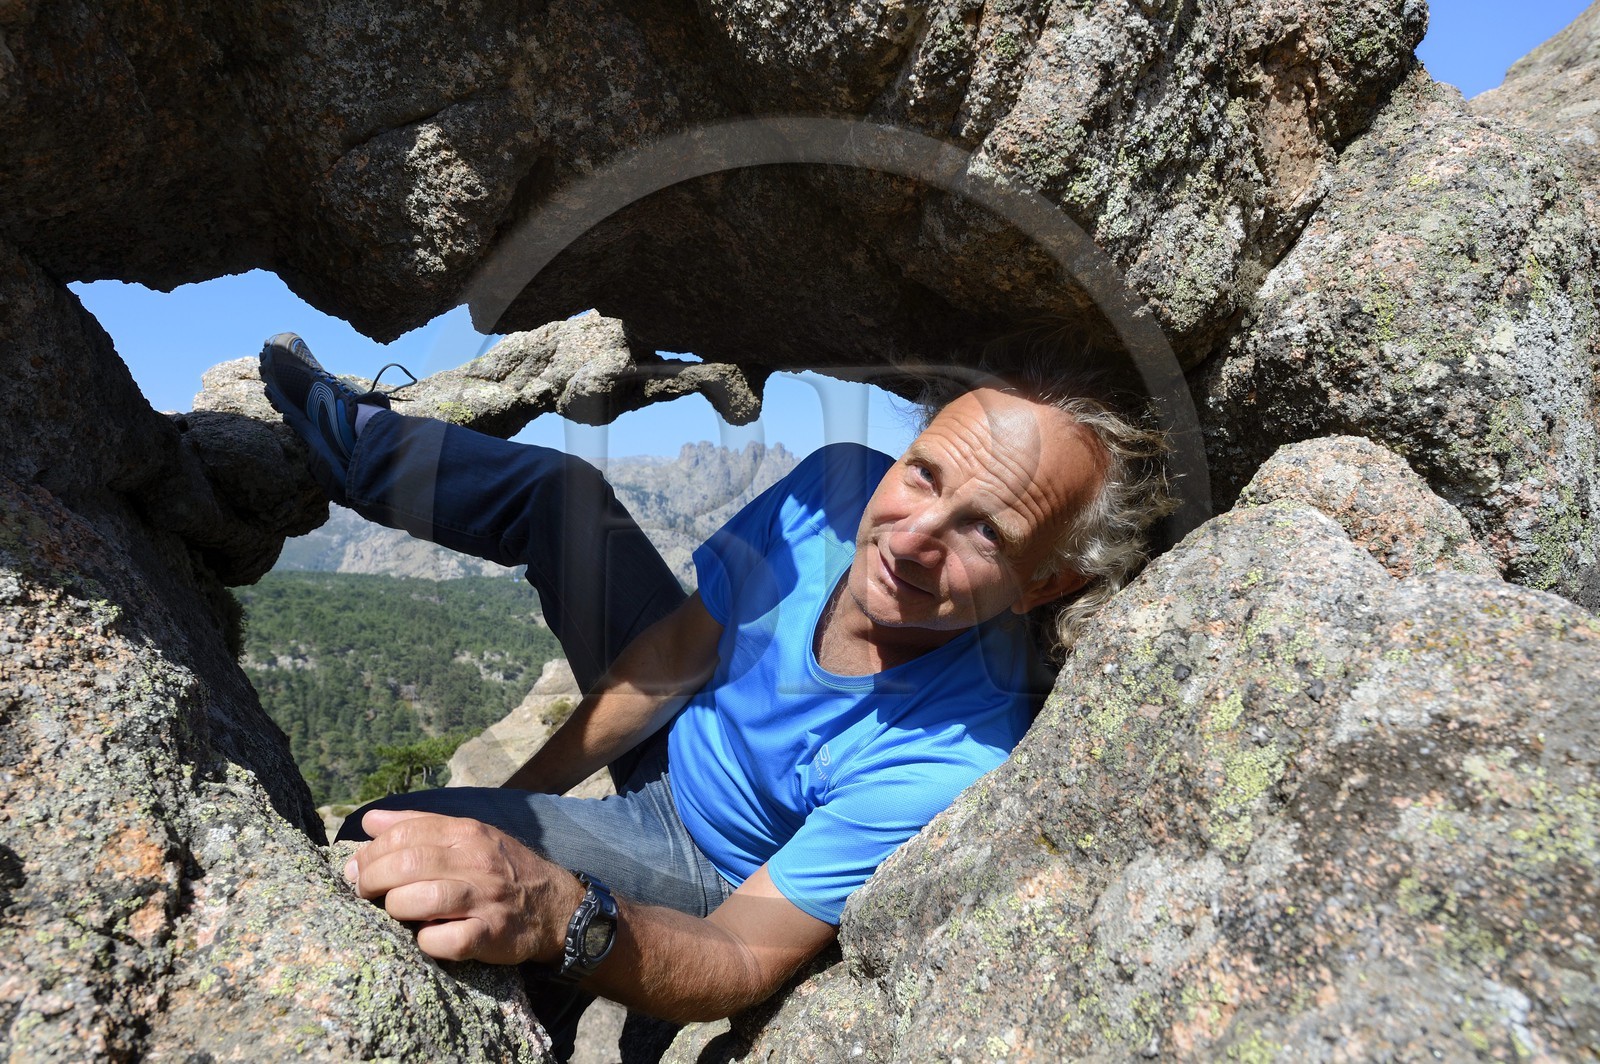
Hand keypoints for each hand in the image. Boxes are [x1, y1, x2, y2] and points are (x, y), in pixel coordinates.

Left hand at [343, 809, 582, 964]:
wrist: (555, 905)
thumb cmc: (500, 870)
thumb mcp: (468, 836)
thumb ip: (419, 826)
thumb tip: (370, 822)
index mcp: (467, 833)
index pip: (405, 832)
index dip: (372, 851)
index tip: (357, 868)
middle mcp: (476, 862)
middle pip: (407, 864)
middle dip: (372, 879)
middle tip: (363, 891)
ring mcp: (484, 899)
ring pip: (421, 900)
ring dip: (395, 907)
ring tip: (394, 911)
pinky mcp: (491, 935)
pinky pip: (445, 941)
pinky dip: (425, 942)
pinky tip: (424, 937)